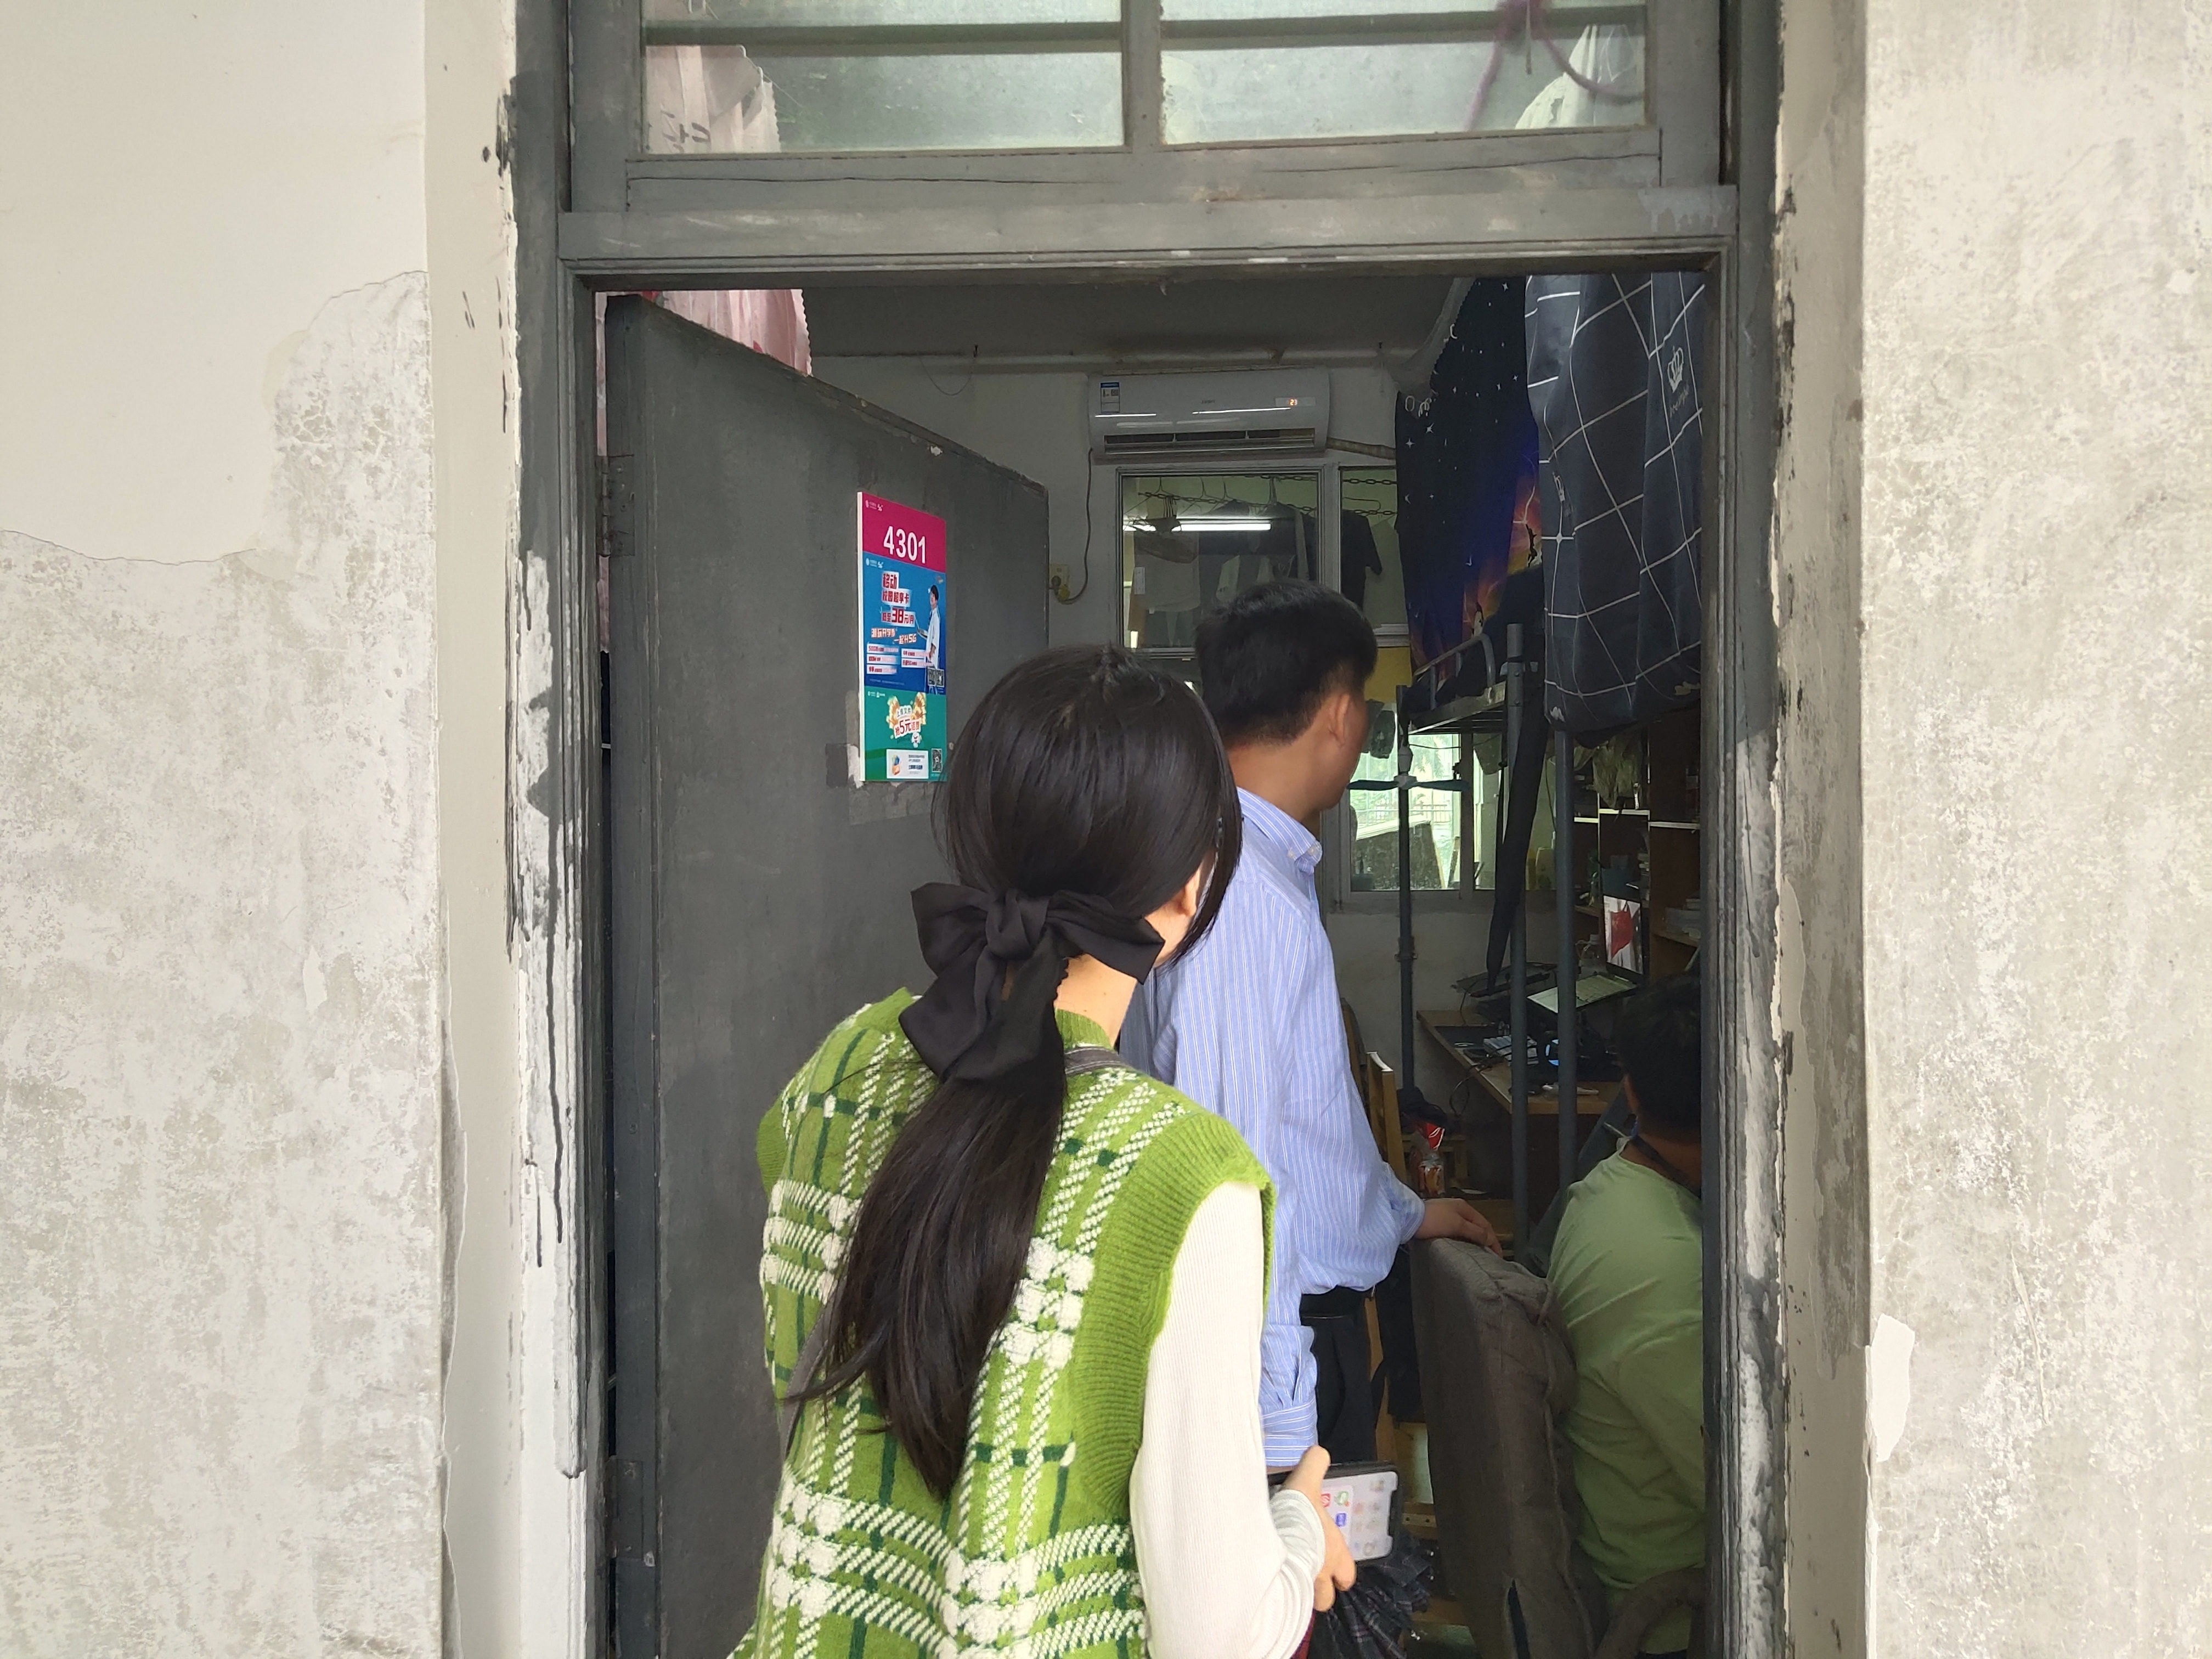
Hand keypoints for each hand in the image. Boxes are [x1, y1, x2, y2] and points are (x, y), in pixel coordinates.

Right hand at [1284, 1446, 1357, 1611]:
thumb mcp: (1307, 1483)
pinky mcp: (1279, 1597)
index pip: (1348, 1575)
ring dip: (1296, 1593)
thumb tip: (1319, 1452)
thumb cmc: (1298, 1516)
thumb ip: (1314, 1466)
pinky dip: (1274, 1596)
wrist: (1275, 1540)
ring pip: (1303, 1602)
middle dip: (1318, 1589)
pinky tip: (1263, 1586)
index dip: (1341, 1574)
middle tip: (1304, 1575)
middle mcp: (1322, 1575)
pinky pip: (1279, 1603)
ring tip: (1281, 1581)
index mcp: (1335, 1552)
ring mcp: (1302, 1589)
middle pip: (1326, 1597)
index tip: (1333, 1571)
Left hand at [1416, 1195, 1502, 1254]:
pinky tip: (1461, 1247)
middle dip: (1485, 1239)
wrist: (1407, 1218)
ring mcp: (1446, 1214)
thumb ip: (1474, 1231)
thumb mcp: (1457, 1225)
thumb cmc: (1433, 1220)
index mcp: (1464, 1207)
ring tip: (1478, 1254)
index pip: (1485, 1224)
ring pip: (1465, 1229)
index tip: (1498, 1255)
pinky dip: (1462, 1239)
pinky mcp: (1436, 1222)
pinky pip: (1455, 1231)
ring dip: (1473, 1240)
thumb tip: (1489, 1238)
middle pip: (1476, 1225)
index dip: (1493, 1240)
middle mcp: (1456, 1208)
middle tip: (1490, 1255)